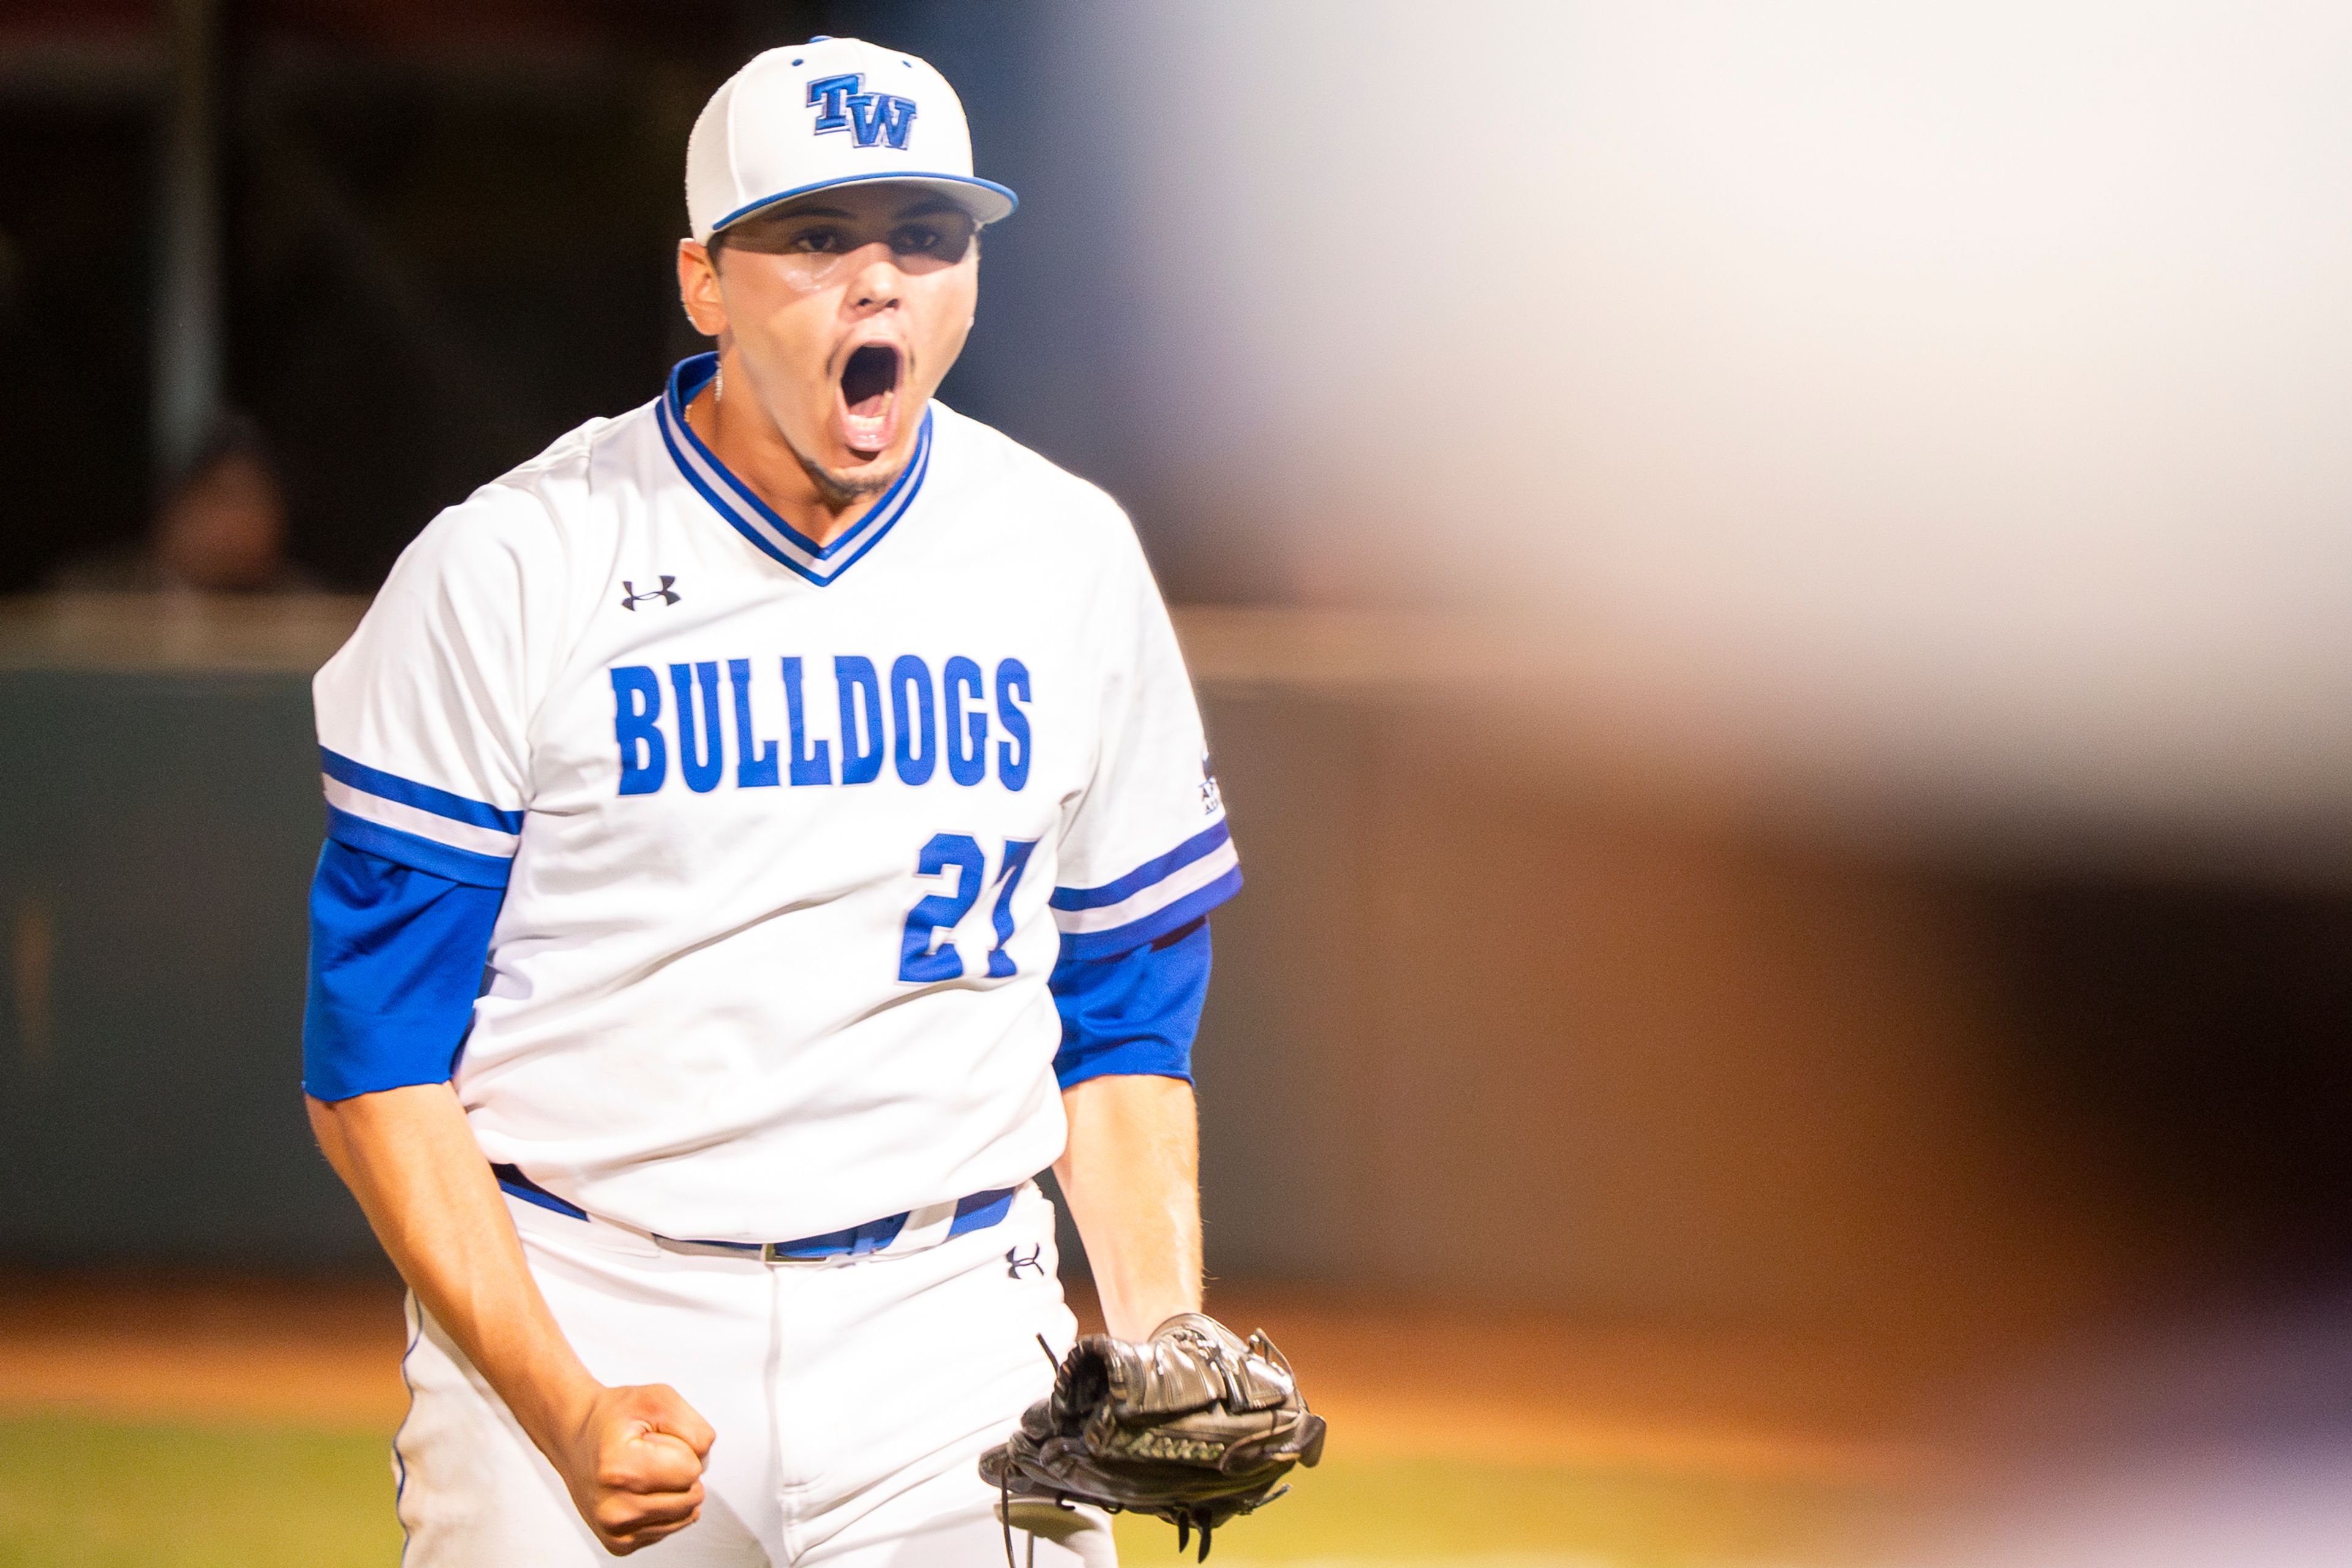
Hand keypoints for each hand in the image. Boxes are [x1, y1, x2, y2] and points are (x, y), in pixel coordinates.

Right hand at [544, 1382, 715, 1554]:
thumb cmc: (614, 1418)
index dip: (682, 1448)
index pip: (692, 1469)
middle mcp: (614, 1508)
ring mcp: (615, 1531)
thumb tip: (705, 1461)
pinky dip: (664, 1507)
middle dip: (681, 1470)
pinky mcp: (619, 1544)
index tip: (653, 1440)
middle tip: (650, 1455)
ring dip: (674, 1490)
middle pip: (691, 1496)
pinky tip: (640, 1489)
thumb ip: (694, 1428)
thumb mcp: (658, 1399)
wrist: (573, 1436)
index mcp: (620, 1470)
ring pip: (685, 1515)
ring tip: (645, 1471)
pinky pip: (671, 1527)